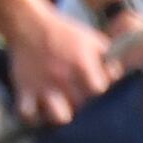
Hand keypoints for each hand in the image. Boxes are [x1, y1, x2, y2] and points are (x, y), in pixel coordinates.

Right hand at [3, 8, 121, 128]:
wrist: (29, 23)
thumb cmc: (63, 33)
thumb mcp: (91, 39)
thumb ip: (108, 59)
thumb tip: (117, 77)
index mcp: (81, 64)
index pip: (98, 90)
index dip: (97, 88)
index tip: (92, 84)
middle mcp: (63, 78)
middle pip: (81, 106)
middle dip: (81, 102)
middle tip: (75, 94)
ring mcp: (43, 86)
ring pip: (59, 118)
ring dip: (61, 115)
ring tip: (60, 108)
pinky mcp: (24, 89)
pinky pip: (28, 115)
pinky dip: (33, 117)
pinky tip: (39, 111)